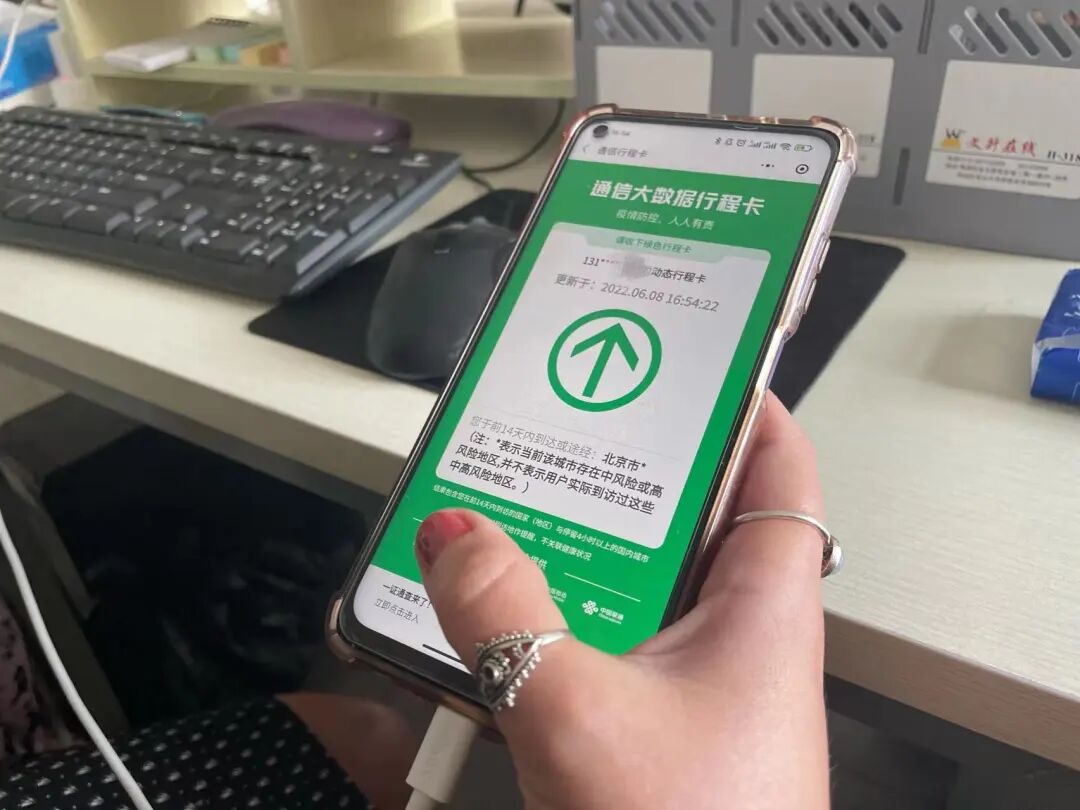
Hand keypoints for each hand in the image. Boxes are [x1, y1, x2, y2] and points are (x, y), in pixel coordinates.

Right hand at [414, 393, 828, 809]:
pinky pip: (618, 643)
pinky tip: (515, 624)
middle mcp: (744, 638)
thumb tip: (455, 532)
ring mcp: (705, 685)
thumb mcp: (579, 715)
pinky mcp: (665, 726)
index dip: (741, 405)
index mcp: (765, 609)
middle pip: (697, 516)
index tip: (682, 365)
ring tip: (521, 516)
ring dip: (588, 552)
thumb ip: (506, 615)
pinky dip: (571, 621)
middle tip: (566, 432)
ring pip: (647, 584)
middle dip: (629, 472)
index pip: (778, 468)